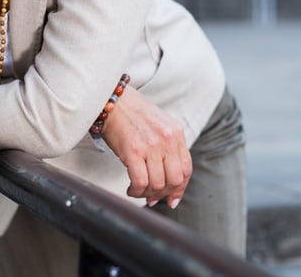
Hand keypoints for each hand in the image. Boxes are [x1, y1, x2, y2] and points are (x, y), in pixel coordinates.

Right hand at [100, 86, 191, 208]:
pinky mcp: (133, 151)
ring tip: (139, 190)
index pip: (186, 169)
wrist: (114, 101)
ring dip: (147, 194)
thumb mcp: (160, 126)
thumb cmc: (134, 114)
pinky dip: (136, 191)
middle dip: (163, 193)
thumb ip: (168, 149)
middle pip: (174, 180)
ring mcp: (151, 146)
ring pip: (158, 184)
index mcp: (176, 133)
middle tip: (152, 195)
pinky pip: (140, 182)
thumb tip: (169, 182)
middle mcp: (167, 140)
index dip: (180, 189)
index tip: (172, 198)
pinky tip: (131, 188)